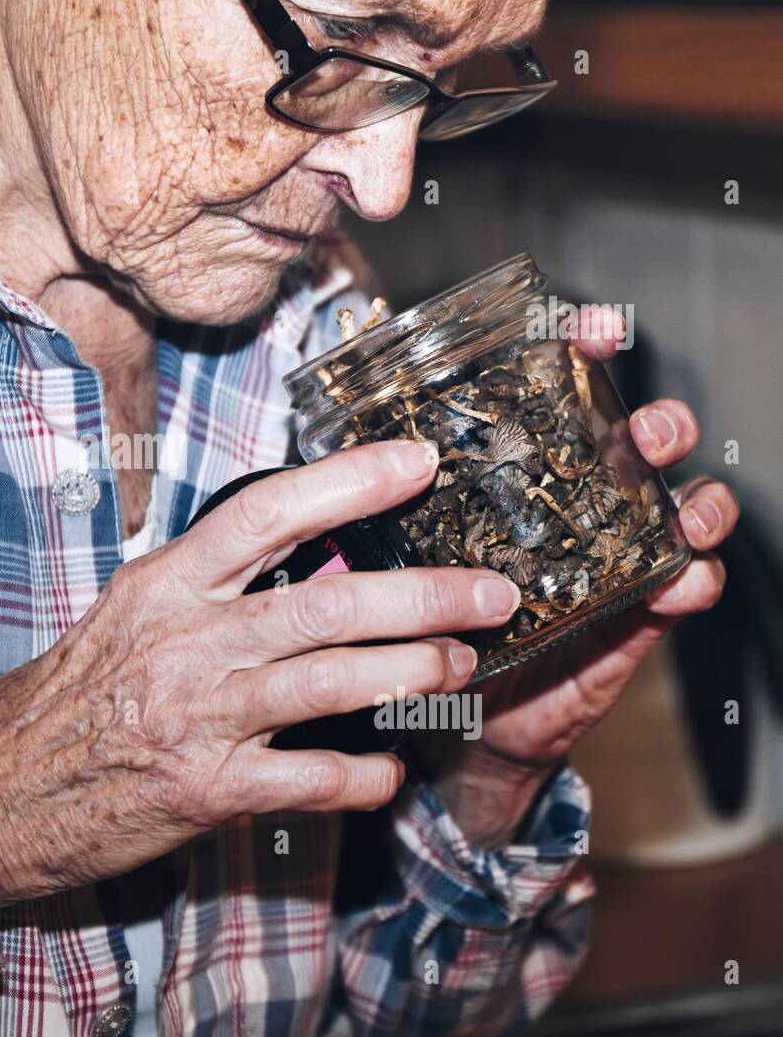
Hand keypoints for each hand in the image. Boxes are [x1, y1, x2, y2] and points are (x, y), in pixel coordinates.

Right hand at [0, 440, 522, 904]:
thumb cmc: (70, 695)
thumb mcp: (127, 614)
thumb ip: (208, 583)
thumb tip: (302, 549)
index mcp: (164, 585)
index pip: (266, 513)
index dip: (348, 482)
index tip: (417, 462)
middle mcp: (187, 642)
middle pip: (326, 602)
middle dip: (424, 595)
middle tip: (492, 590)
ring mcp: (199, 717)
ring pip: (330, 683)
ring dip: (412, 673)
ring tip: (462, 666)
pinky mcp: (206, 790)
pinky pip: (309, 779)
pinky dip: (361, 776)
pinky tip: (389, 772)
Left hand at [421, 315, 737, 847]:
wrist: (448, 709)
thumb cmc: (426, 614)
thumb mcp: (405, 545)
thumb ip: (389, 500)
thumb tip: (341, 444)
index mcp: (523, 471)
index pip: (561, 393)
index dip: (586, 351)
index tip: (594, 328)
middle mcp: (576, 505)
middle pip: (636, 445)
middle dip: (658, 424)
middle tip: (648, 429)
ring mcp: (611, 560)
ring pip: (676, 511)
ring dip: (694, 499)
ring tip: (686, 507)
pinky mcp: (629, 619)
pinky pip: (679, 592)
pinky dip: (690, 582)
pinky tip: (682, 580)